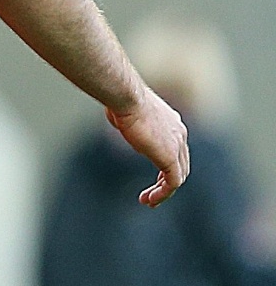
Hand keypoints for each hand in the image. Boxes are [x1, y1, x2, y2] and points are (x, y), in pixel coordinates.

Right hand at [107, 89, 189, 205]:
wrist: (127, 97)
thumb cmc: (121, 98)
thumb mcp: (127, 109)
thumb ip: (129, 119)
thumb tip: (118, 116)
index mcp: (172, 122)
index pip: (176, 148)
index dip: (165, 163)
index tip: (152, 173)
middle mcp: (180, 134)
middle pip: (181, 164)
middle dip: (167, 180)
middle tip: (153, 192)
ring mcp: (177, 146)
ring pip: (178, 176)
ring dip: (163, 190)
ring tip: (149, 200)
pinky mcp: (170, 158)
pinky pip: (172, 183)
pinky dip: (162, 193)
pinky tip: (149, 199)